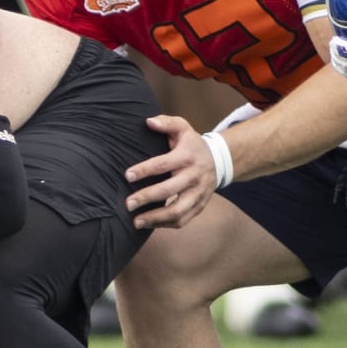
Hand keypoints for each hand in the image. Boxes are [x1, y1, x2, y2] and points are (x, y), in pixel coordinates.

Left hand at [122, 115, 217, 229]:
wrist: (219, 161)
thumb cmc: (192, 144)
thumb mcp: (183, 128)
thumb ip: (166, 123)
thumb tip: (148, 122)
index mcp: (187, 157)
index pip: (163, 164)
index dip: (144, 170)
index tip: (127, 176)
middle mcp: (194, 176)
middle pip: (169, 190)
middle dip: (147, 197)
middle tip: (127, 203)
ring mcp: (198, 193)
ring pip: (177, 211)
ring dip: (155, 218)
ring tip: (135, 221)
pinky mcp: (199, 206)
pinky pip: (183, 220)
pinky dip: (165, 225)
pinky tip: (149, 224)